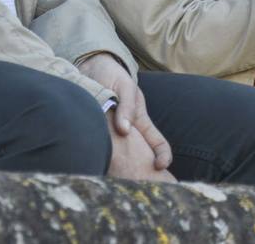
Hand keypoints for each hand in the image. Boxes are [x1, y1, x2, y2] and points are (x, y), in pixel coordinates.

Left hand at [78, 54, 172, 177]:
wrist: (91, 69)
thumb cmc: (114, 77)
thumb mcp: (125, 88)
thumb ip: (126, 107)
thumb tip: (124, 130)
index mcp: (141, 122)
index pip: (159, 144)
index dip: (163, 157)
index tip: (158, 166)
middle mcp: (129, 132)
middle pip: (140, 158)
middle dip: (141, 173)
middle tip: (136, 185)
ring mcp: (113, 134)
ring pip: (119, 158)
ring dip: (118, 168)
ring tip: (114, 180)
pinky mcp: (97, 134)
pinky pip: (100, 150)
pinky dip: (98, 158)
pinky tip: (91, 165)